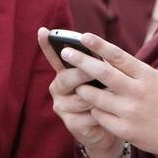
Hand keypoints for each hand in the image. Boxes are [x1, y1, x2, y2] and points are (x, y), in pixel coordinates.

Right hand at [36, 28, 123, 157]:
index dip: (46, 45)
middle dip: (83, 73)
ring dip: (98, 96)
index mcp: (64, 72)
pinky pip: (87, 116)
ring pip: (79, 98)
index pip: (53, 57)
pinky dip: (102, 113)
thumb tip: (99, 54)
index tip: (43, 31)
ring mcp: (62, 107)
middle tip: (97, 70)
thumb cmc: (107, 95)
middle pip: (66, 78)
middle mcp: (58, 88)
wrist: (113, 126)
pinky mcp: (71, 125)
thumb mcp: (104, 78)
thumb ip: (98, 66)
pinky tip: (110, 113)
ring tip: (114, 94)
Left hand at [55, 32, 157, 157]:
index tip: (83, 36)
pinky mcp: (124, 129)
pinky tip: (97, 109)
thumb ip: (132, 69)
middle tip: (66, 53)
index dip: (99, 45)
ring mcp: (130, 111)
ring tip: (80, 87)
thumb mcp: (154, 79)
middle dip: (81, 61)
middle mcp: (137, 91)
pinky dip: (94, 110)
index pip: (118, 55)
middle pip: (102, 72)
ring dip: (83, 90)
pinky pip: (99, 116)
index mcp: (145, 75)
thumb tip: (105, 55)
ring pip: (95, 96)